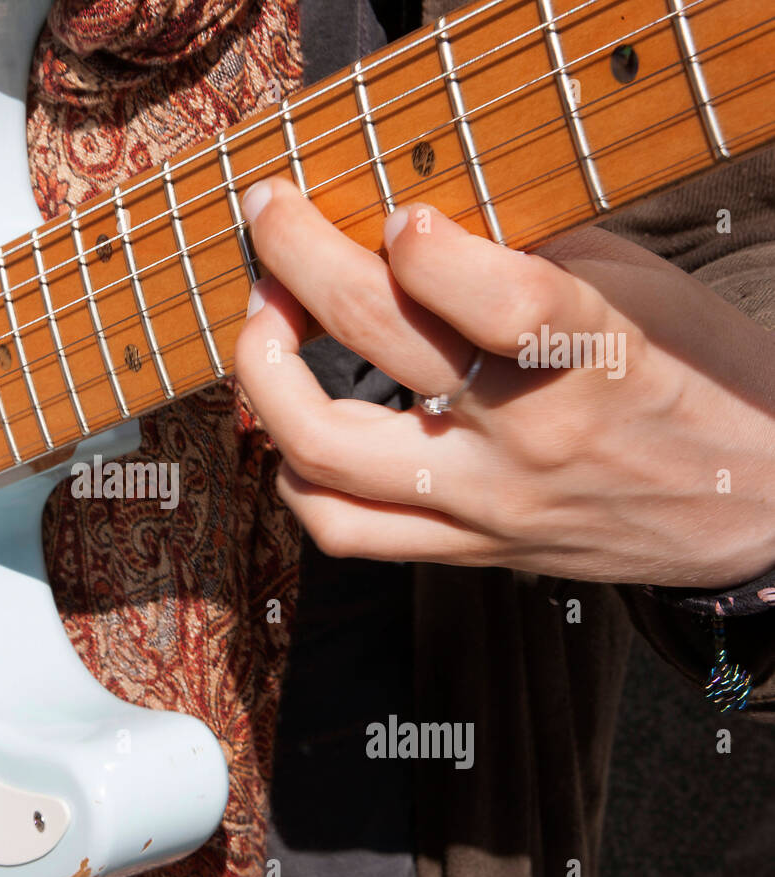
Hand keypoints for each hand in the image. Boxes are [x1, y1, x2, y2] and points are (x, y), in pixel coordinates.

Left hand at [234, 178, 774, 588]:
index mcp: (593, 356)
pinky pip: (341, 529)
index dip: (423, 247)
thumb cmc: (691, 381)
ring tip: (263, 327)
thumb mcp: (637, 292)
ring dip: (265, 377)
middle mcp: (528, 437)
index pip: (497, 301)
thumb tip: (411, 227)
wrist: (750, 508)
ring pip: (325, 454)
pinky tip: (297, 426)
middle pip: (378, 345)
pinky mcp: (462, 550)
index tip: (396, 214)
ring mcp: (484, 505)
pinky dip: (296, 473)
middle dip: (296, 261)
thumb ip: (526, 256)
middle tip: (270, 218)